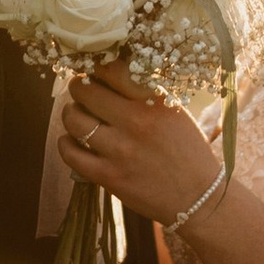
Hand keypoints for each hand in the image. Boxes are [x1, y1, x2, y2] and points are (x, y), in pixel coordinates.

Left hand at [57, 63, 219, 225]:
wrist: (197, 197)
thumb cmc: (188, 151)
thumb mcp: (175, 113)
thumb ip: (145, 93)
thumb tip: (111, 72)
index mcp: (154, 102)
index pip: (111, 69)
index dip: (96, 65)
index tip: (94, 69)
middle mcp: (135, 122)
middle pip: (85, 91)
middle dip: (78, 86)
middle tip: (81, 90)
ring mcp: (120, 150)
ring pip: (74, 120)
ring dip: (70, 113)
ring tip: (76, 114)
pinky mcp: (109, 176)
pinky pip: (70, 154)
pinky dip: (65, 143)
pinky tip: (71, 140)